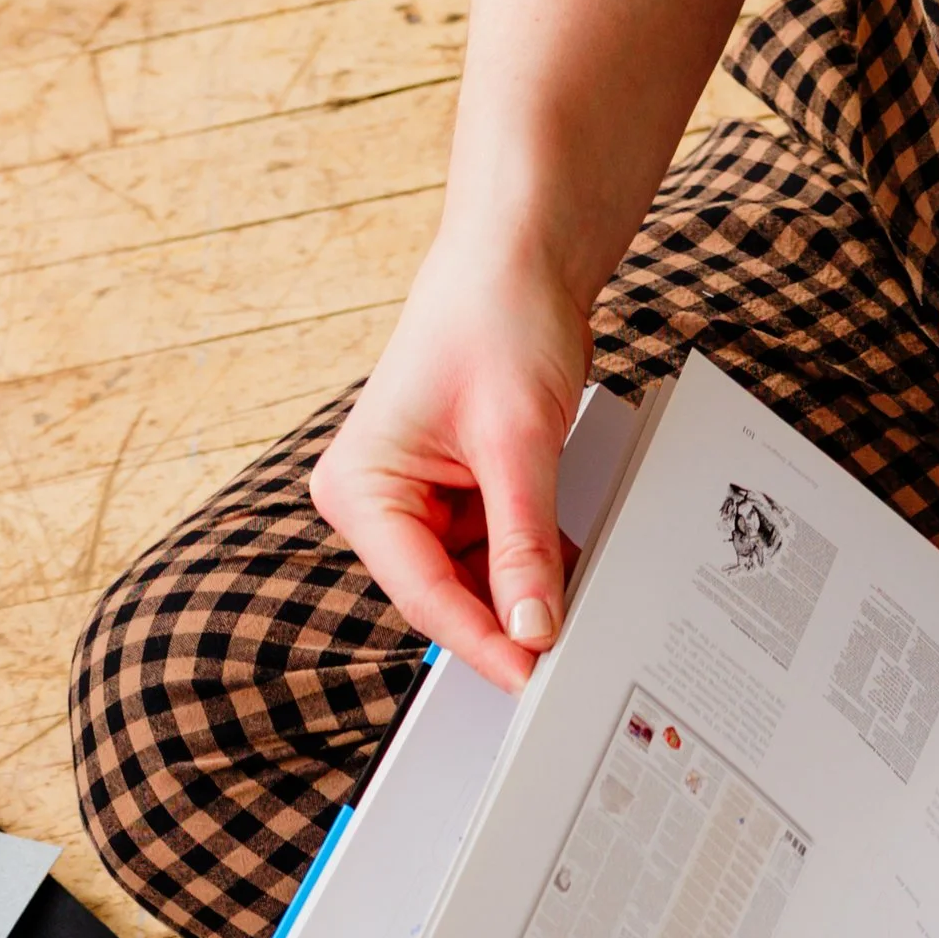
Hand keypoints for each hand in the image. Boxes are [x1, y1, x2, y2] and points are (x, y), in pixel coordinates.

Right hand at [311, 227, 590, 692]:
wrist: (521, 257)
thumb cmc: (496, 316)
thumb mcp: (518, 444)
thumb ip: (524, 545)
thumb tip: (534, 628)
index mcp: (362, 486)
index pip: (424, 594)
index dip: (483, 643)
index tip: (533, 679)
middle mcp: (377, 500)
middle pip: (445, 596)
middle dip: (507, 622)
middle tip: (565, 664)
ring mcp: (414, 501)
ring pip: (474, 583)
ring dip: (525, 595)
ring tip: (576, 615)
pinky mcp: (454, 497)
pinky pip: (494, 554)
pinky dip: (532, 566)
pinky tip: (569, 577)